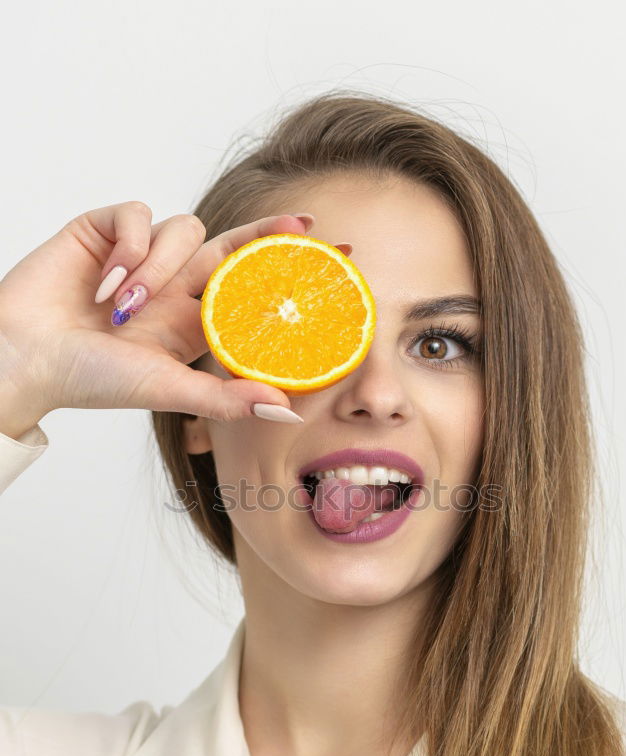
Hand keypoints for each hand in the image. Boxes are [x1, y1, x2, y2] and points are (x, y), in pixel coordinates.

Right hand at [0, 202, 323, 425]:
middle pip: (234, 245)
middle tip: (305, 224)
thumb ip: (228, 398)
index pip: (251, 287)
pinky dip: (128, 247)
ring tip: (123, 307)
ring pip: (184, 229)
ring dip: (159, 265)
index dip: (288, 272)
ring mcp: (141, 256)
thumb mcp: (169, 389)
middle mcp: (173, 285)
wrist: (24, 361)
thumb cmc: (91, 381)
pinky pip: (137, 215)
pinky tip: (104, 284)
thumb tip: (288, 412)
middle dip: (269, 232)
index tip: (335, 258)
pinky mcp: (105, 231)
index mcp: (192, 320)